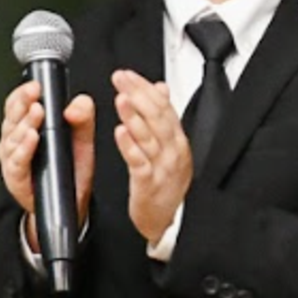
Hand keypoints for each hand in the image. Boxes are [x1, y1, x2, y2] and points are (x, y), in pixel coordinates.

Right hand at [0, 80, 95, 251]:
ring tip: (36, 114)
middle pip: (12, 117)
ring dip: (23, 124)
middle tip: (35, 97)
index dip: (24, 93)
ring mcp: (14, 158)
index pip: (19, 104)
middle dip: (22, 104)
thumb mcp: (82, 138)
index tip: (36, 86)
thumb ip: (83, 117)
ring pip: (12, 137)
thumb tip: (78, 103)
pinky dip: (23, 149)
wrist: (70, 199)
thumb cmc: (71, 166)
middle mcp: (17, 140)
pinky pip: (16, 162)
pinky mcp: (16, 177)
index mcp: (30, 126)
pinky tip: (32, 139)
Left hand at [111, 69, 193, 243]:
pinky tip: (120, 132)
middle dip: (138, 94)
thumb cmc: (166, 185)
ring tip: (121, 98)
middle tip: (120, 79)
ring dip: (134, 115)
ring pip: (149, 136)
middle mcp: (172, 151)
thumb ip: (164, 117)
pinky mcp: (149, 184)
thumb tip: (160, 88)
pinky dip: (130, 145)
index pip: (163, 107)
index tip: (128, 74)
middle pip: (157, 116)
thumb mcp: (170, 148)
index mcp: (177, 140)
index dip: (145, 88)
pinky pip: (139, 162)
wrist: (168, 222)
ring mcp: (162, 167)